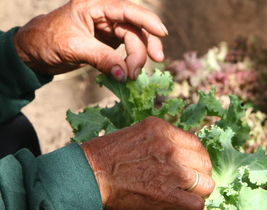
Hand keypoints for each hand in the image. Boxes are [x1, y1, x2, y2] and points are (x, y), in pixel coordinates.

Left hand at [13, 0, 166, 80]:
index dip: (148, 21)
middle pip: (135, 29)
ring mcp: (109, 28)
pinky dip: (129, 63)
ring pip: (134, 41)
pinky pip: (127, 51)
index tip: (162, 34)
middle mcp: (105, 13)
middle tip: (136, 72)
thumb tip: (125, 74)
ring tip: (131, 76)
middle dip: (140, 51)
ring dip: (136, 60)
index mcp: (94, 4)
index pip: (127, 10)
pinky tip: (128, 73)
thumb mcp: (74, 48)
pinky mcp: (109, 41)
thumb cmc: (47, 41)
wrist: (35, 52)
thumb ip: (102, 59)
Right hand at [81, 117, 214, 209]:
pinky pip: (195, 204)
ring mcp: (170, 170)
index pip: (196, 144)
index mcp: (163, 130)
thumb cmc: (108, 155)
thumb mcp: (138, 134)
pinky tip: (184, 209)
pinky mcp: (165, 194)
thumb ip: (162, 140)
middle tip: (192, 183)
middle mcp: (171, 147)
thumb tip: (180, 151)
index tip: (192, 166)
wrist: (89, 173)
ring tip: (189, 196)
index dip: (197, 158)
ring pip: (205, 184)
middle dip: (200, 174)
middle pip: (204, 163)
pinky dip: (193, 209)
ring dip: (199, 192)